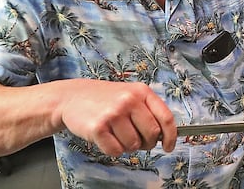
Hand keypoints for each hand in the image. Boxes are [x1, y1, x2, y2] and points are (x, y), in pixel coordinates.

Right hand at [57, 79, 176, 155]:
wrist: (72, 96)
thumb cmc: (106, 99)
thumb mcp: (131, 95)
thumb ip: (149, 111)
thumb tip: (166, 135)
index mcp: (142, 92)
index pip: (166, 118)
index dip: (171, 136)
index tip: (169, 146)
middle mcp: (129, 100)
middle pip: (152, 135)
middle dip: (146, 142)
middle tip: (135, 138)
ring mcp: (113, 113)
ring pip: (134, 145)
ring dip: (127, 146)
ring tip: (116, 133)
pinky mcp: (98, 127)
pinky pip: (116, 151)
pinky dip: (112, 149)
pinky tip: (106, 137)